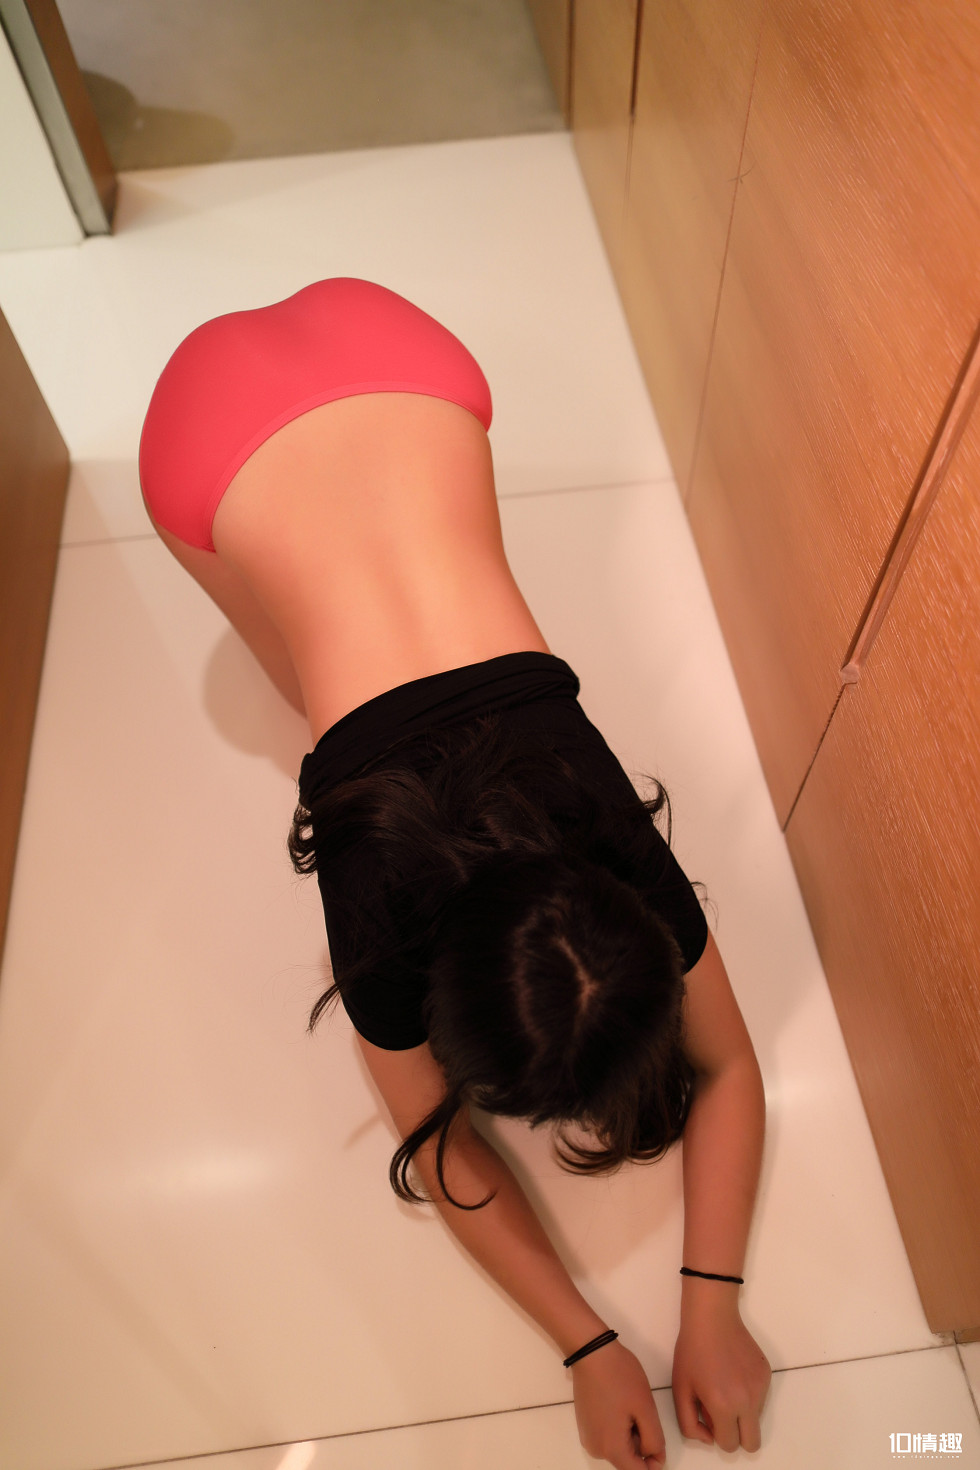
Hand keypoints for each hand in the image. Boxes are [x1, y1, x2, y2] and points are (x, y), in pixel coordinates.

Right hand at [571, 1340, 665, 1467]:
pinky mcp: (585, 1425)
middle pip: (629, 1460)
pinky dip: (619, 1426)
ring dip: (631, 1433)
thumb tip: (655, 1460)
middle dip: (641, 1442)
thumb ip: (654, 1440)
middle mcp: (596, 1450)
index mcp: (612, 1449)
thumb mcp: (646, 1408)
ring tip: (630, 1404)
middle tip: (642, 1411)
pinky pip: (609, 1436)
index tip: (656, 1434)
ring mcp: (588, 1437)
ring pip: (620, 1447)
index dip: (655, 1460)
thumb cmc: (620, 1377)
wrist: (591, 1351)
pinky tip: (619, 1403)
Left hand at [671, 1297, 770, 1451]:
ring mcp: (761, 1388)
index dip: (717, 1435)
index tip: (708, 1415)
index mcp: (724, 1407)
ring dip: (742, 1412)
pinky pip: (760, 1398)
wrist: (712, 1317)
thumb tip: (709, 1439)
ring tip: (724, 1383)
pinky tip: (733, 1372)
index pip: (729, 1446)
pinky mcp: (767, 1375)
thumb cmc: (691, 1352)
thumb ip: (689, 1424)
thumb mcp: (680, 1389)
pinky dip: (748, 1394)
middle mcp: (748, 1401)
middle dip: (737, 1435)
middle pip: (752, 1443)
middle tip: (721, 1411)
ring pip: (755, 1418)